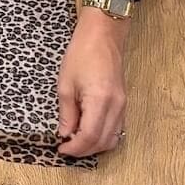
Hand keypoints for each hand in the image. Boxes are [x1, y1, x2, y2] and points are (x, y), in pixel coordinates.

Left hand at [56, 9, 127, 157]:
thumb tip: (65, 134)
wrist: (103, 34)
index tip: (61, 149)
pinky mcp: (123, 102)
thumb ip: (67, 113)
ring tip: (75, 140)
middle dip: (84, 150)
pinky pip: (116, 128)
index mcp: (100, 101)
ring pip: (112, 138)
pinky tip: (87, 131)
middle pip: (103, 142)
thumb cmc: (81, 54)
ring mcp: (122, 105)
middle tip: (66, 147)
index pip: (90, 137)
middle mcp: (116, 106)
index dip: (75, 148)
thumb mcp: (66, 84)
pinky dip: (102, 136)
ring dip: (94, 145)